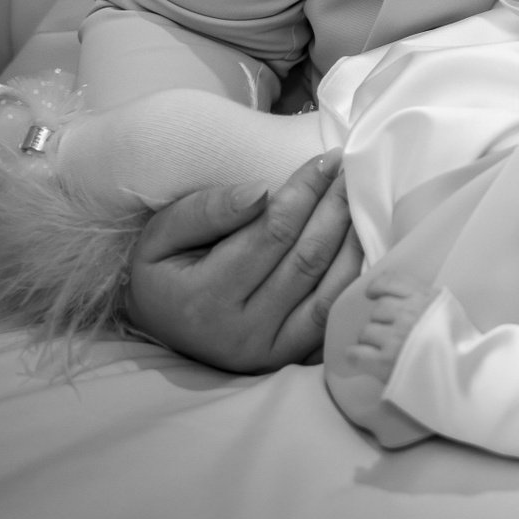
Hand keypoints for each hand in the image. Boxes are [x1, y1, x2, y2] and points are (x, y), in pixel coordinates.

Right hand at [124, 149, 363, 372]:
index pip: (272, 233)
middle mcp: (241, 331)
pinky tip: (359, 244)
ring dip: (352, 241)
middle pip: (306, 259)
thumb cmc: (162, 271)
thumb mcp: (162, 234)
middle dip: (335, 209)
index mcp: (205, 298)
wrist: (159, 323)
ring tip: (360, 201)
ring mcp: (270, 352)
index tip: (327, 160)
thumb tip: (261, 191)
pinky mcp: (289, 358)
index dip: (305, 192)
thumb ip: (208, 210)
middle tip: (351, 173)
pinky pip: (333, 315)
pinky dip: (352, 278)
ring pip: (329, 289)